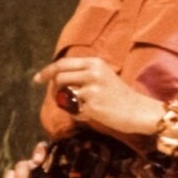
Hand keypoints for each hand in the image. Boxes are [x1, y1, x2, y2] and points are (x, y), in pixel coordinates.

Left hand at [32, 55, 162, 138]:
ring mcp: (92, 88)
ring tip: (81, 108)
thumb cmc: (120, 97)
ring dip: (66, 103)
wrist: (139, 111)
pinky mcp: (93, 104)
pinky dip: (78, 115)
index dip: (47, 71)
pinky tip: (92, 115)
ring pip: (64, 94)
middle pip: (59, 77)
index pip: (63, 63)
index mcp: (95, 63)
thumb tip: (57, 80)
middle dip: (53, 89)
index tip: (37, 79)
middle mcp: (93, 72)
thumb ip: (83, 75)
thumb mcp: (103, 77)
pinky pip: (74, 110)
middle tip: (57, 98)